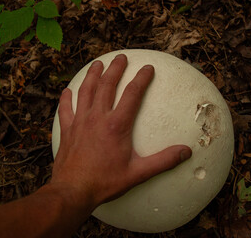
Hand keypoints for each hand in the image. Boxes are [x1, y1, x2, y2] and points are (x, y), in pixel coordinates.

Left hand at [50, 54, 191, 209]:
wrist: (73, 192)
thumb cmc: (105, 182)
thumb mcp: (138, 173)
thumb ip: (163, 161)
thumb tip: (185, 152)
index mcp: (117, 125)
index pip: (132, 94)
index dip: (142, 78)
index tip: (148, 68)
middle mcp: (97, 118)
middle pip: (107, 85)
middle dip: (115, 69)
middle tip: (121, 57)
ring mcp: (80, 122)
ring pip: (86, 91)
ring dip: (92, 75)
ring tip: (98, 63)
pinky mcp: (67, 130)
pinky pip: (65, 109)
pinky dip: (66, 98)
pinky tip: (67, 91)